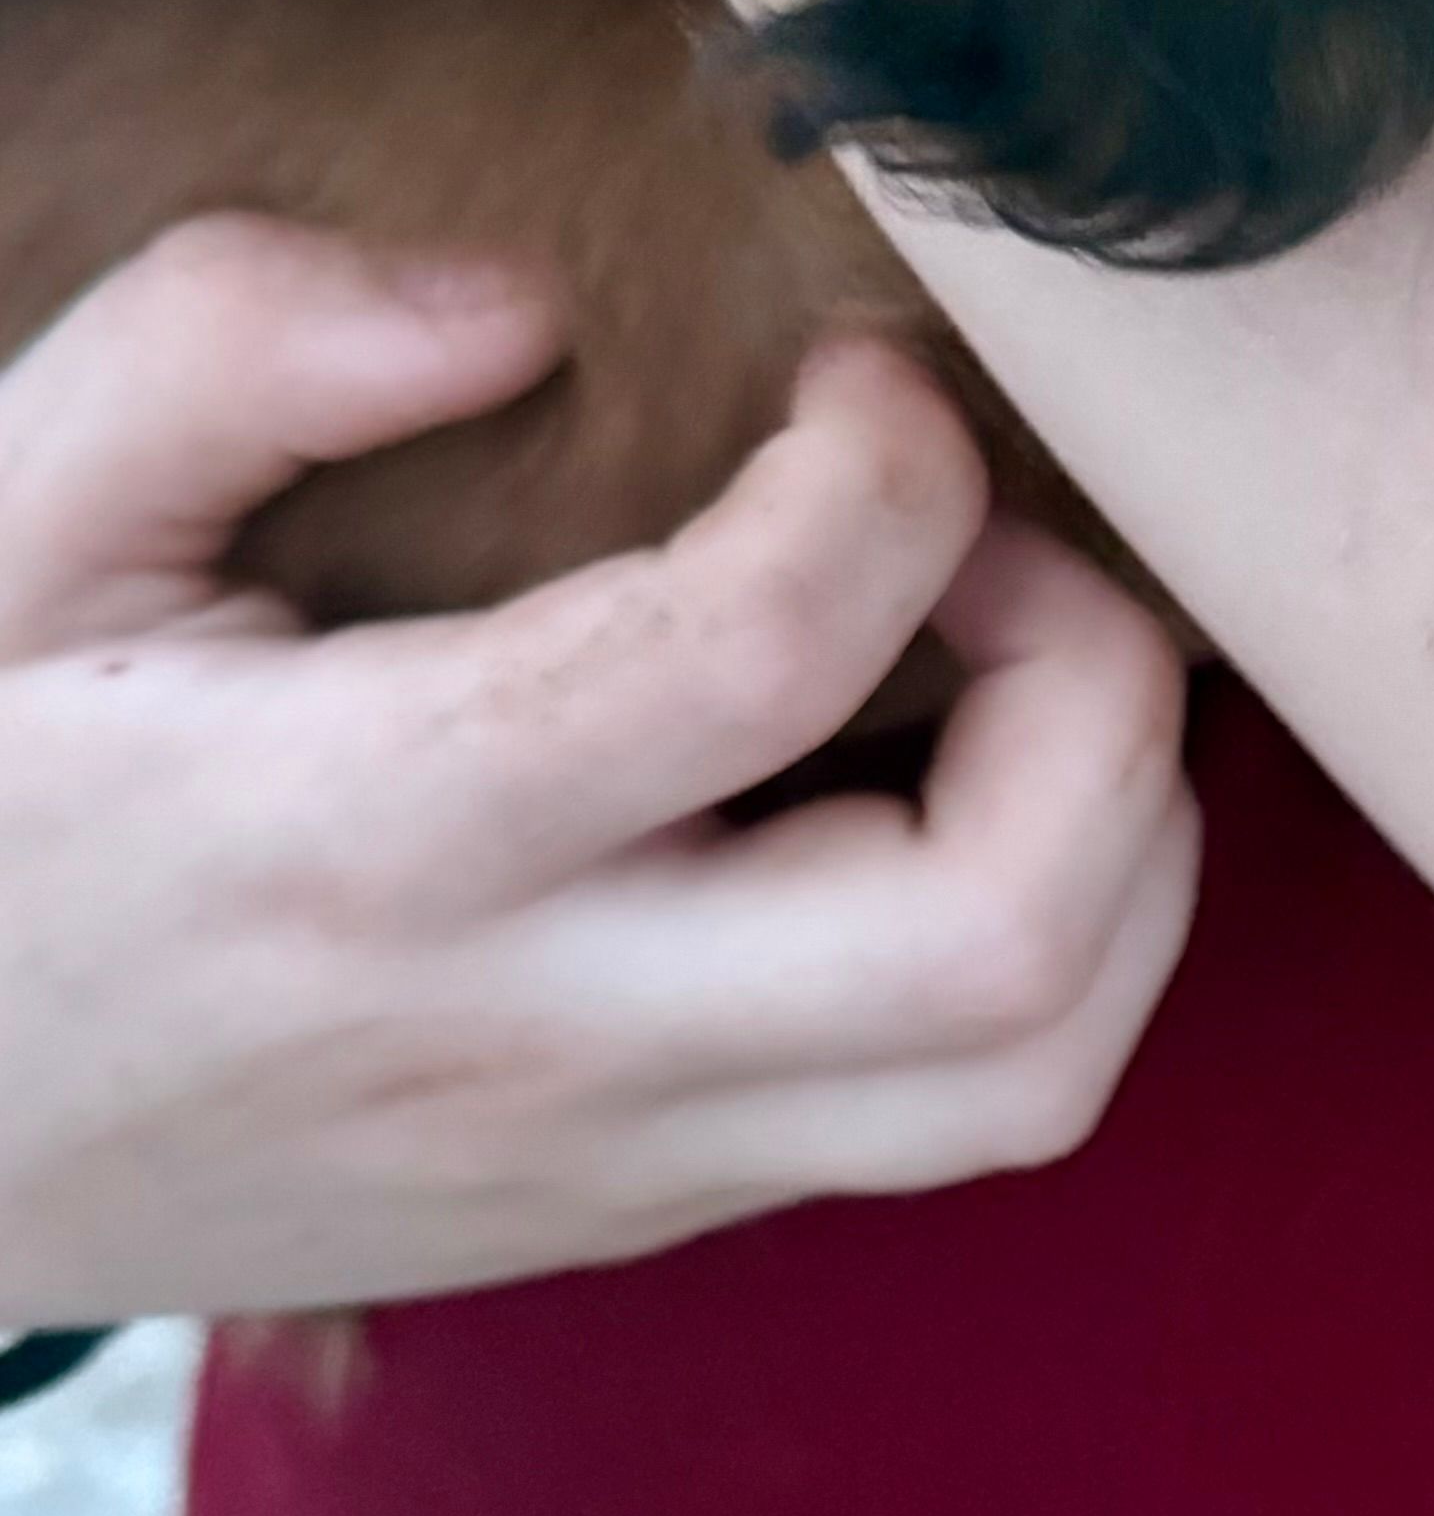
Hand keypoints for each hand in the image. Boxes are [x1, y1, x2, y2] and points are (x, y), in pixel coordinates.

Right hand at [0, 219, 1198, 1325]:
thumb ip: (234, 347)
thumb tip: (521, 303)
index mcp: (361, 837)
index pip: (763, 659)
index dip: (893, 472)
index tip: (858, 373)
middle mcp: (530, 1038)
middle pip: (999, 942)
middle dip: (1100, 690)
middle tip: (997, 540)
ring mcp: (610, 1162)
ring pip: (1032, 1075)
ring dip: (1118, 837)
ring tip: (1008, 660)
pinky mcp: (646, 1212)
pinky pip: (955, 1116)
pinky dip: (1042, 930)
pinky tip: (933, 775)